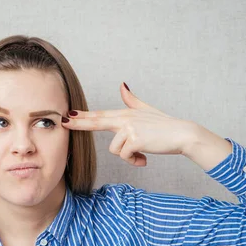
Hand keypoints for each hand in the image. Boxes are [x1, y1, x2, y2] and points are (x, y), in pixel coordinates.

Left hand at [61, 83, 197, 166]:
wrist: (182, 134)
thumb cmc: (165, 126)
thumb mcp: (146, 110)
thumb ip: (131, 100)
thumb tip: (122, 84)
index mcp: (125, 114)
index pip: (100, 115)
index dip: (83, 117)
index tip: (67, 116)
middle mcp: (125, 118)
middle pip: (97, 122)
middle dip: (79, 123)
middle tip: (63, 122)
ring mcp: (129, 128)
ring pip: (115, 150)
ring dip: (128, 157)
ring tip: (142, 153)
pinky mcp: (135, 138)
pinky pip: (125, 156)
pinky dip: (135, 161)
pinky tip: (145, 158)